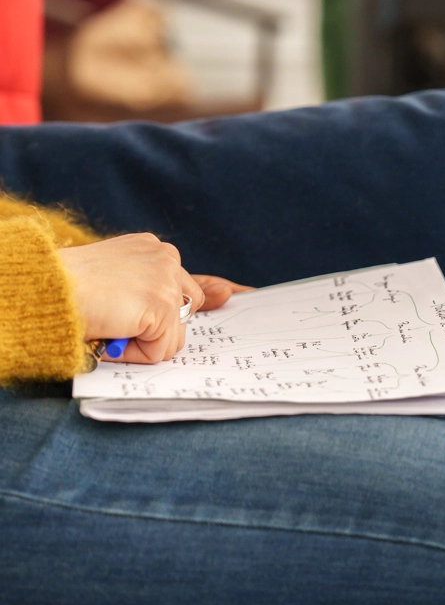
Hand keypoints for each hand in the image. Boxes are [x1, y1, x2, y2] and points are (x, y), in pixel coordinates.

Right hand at [59, 234, 249, 364]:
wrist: (45, 288)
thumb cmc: (68, 290)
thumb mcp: (120, 283)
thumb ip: (165, 288)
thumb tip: (226, 295)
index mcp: (153, 251)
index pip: (194, 277)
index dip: (217, 291)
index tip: (239, 295)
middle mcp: (166, 258)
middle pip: (188, 309)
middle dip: (160, 326)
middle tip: (120, 322)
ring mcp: (166, 280)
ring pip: (174, 333)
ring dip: (145, 341)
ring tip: (110, 325)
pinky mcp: (161, 305)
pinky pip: (161, 350)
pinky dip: (135, 354)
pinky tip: (112, 333)